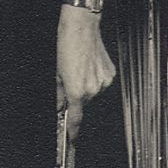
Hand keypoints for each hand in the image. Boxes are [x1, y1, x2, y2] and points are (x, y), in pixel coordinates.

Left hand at [56, 3, 115, 139]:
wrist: (82, 28)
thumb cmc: (66, 46)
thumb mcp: (56, 73)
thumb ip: (59, 93)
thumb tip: (60, 106)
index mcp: (77, 91)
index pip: (76, 119)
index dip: (73, 131)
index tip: (72, 139)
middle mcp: (93, 90)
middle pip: (84, 103)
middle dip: (76, 96)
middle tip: (70, 80)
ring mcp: (104, 82)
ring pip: (94, 93)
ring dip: (86, 86)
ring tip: (80, 68)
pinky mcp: (111, 74)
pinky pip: (102, 82)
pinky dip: (95, 78)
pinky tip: (89, 65)